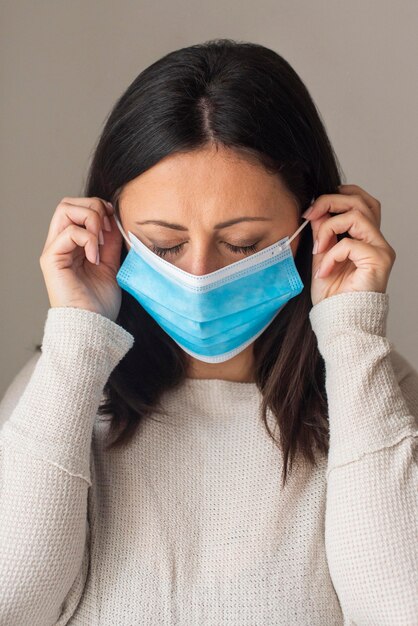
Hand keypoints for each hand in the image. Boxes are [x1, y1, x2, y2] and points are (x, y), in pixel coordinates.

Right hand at [39, 197, 123, 320]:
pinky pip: (68, 232)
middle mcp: (61, 244)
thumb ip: (110, 242)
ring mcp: (54, 250)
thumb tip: (114, 218)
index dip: (99, 208)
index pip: (79, 208)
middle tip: (108, 228)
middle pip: (68, 203)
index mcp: (74, 245)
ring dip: (91, 219)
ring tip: (101, 243)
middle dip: (94, 207)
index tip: (115, 223)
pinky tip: (96, 258)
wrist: (94, 326)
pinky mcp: (51, 259)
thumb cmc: (101, 302)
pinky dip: (88, 239)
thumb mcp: (112, 264)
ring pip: (65, 209)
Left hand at [302, 184, 395, 306]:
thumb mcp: (321, 256)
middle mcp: (376, 240)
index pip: (359, 200)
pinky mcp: (379, 260)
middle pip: (361, 200)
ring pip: (358, 214)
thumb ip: (322, 233)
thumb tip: (315, 210)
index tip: (310, 210)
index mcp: (364, 237)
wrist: (339, 320)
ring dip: (329, 227)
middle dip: (330, 201)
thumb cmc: (332, 295)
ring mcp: (381, 249)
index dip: (336, 196)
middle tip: (309, 215)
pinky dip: (331, 254)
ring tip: (317, 249)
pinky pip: (351, 243)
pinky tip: (324, 271)